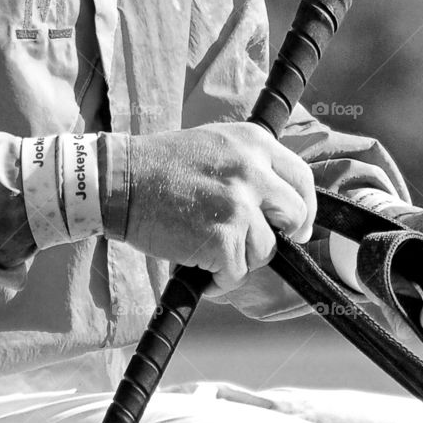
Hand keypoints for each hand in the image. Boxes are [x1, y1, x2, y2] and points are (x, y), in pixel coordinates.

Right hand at [124, 123, 315, 294]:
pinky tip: (199, 265)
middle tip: (255, 244)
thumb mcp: (217, 144)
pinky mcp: (222, 239)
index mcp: (254, 143)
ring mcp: (239, 206)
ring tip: (210, 249)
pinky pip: (237, 273)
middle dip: (280, 236)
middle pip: (295, 216)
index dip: (304, 208)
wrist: (118, 182)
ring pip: (265, 250)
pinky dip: (220, 279)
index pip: (302, 179)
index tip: (297, 225)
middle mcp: (253, 171)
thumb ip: (252, 164)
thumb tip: (281, 201)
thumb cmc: (162, 167)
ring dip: (240, 259)